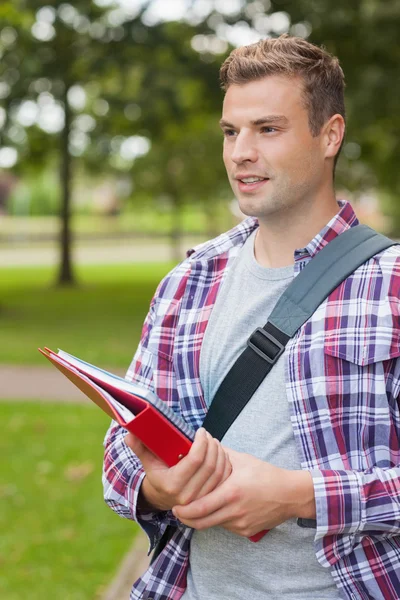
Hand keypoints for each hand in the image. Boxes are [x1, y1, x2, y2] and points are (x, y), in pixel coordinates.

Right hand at [124, 428, 230, 511]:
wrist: (163, 497)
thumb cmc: (157, 474)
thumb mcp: (148, 461)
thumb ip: (140, 447)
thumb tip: (129, 434)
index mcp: (173, 484)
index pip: (195, 459)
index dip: (202, 442)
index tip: (201, 431)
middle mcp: (188, 495)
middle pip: (210, 465)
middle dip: (212, 446)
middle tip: (208, 435)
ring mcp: (201, 500)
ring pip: (219, 472)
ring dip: (220, 453)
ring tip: (214, 442)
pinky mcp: (210, 499)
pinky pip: (224, 480)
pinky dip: (225, 464)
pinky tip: (220, 454)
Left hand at [173, 449, 314, 536]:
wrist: (290, 494)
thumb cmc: (266, 474)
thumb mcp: (242, 460)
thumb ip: (220, 453)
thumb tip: (203, 442)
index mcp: (231, 492)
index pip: (199, 508)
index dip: (184, 511)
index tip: (175, 506)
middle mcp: (235, 511)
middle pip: (201, 523)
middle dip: (186, 519)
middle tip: (178, 512)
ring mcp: (241, 524)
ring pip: (213, 525)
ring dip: (202, 519)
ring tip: (195, 508)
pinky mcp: (246, 531)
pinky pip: (225, 526)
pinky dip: (218, 519)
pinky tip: (217, 509)